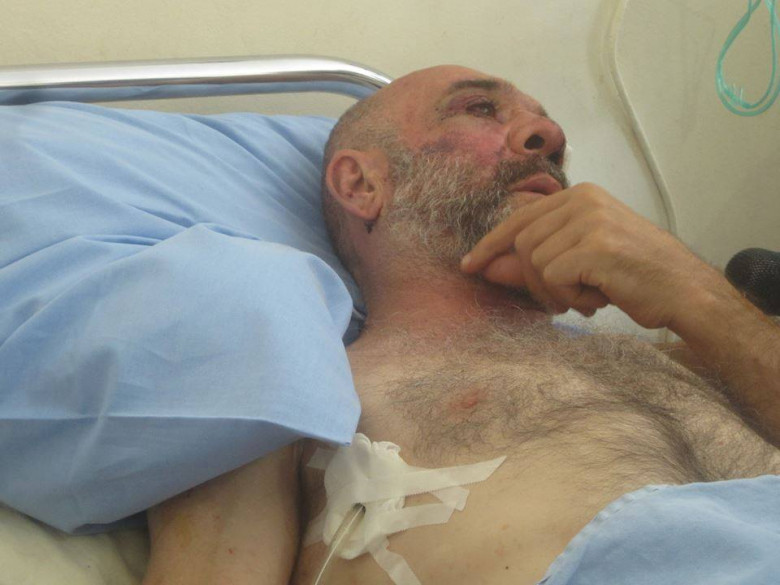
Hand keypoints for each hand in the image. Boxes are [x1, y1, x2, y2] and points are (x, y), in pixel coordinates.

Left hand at [460, 182, 721, 328]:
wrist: (685, 291)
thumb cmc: (634, 277)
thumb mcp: (581, 262)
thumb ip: (536, 260)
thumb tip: (487, 269)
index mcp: (580, 196)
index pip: (520, 218)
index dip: (491, 245)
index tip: (471, 266)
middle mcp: (584, 200)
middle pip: (522, 243)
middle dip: (532, 281)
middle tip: (564, 300)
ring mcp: (590, 220)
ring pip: (535, 263)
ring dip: (554, 293)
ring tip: (587, 297)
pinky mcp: (596, 246)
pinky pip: (553, 278)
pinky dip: (569, 298)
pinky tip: (598, 299)